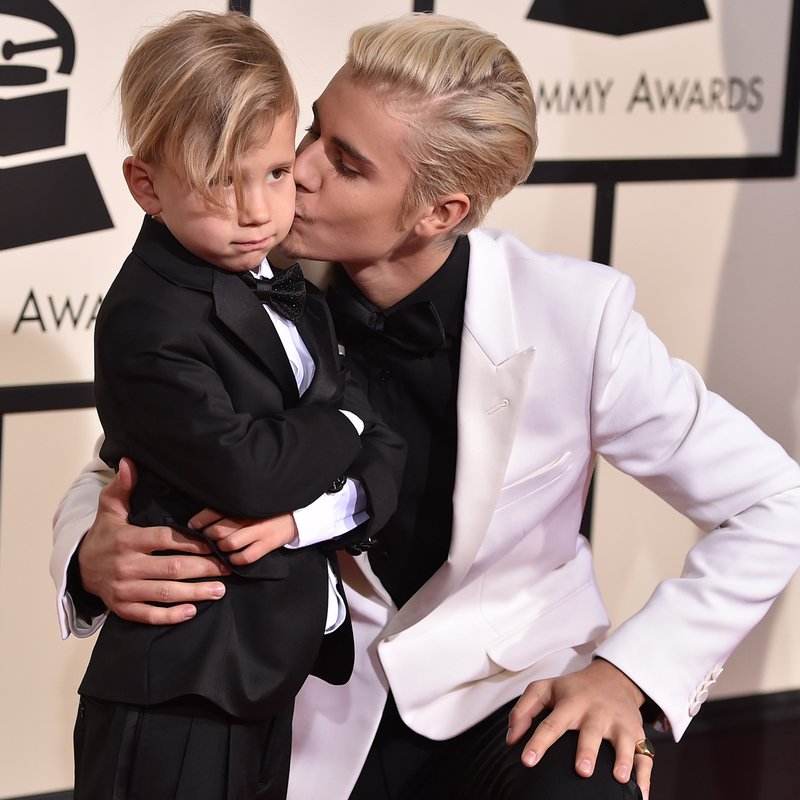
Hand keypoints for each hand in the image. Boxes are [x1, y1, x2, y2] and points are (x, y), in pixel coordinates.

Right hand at [77, 457, 229, 624]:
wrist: (79, 568)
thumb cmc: (105, 535)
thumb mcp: (110, 508)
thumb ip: (122, 487)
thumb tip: (129, 461)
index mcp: (128, 540)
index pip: (165, 540)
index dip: (191, 542)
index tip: (213, 543)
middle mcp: (127, 566)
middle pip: (172, 568)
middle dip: (204, 568)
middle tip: (227, 567)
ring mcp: (124, 590)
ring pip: (165, 593)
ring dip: (195, 593)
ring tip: (220, 590)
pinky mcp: (122, 608)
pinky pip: (149, 615)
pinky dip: (170, 616)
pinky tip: (192, 611)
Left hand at [189, 508, 296, 564]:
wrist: (295, 516)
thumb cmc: (267, 511)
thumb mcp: (250, 504)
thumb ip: (231, 508)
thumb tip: (203, 517)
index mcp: (243, 504)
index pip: (214, 511)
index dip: (200, 520)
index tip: (193, 525)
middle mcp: (250, 517)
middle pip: (218, 529)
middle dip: (209, 536)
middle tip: (207, 538)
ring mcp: (259, 532)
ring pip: (229, 543)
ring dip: (221, 548)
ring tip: (220, 547)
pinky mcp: (267, 545)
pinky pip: (245, 557)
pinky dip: (235, 559)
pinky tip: (233, 557)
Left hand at [507, 659, 652, 797]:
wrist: (612, 678)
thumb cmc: (573, 689)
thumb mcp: (544, 689)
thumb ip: (523, 710)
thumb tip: (511, 740)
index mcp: (571, 703)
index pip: (551, 723)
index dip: (539, 742)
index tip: (528, 760)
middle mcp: (596, 713)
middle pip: (591, 732)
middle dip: (587, 751)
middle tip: (581, 771)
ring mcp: (618, 723)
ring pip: (622, 742)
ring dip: (622, 760)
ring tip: (618, 778)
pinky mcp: (636, 733)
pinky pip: (644, 755)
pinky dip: (645, 775)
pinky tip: (641, 794)